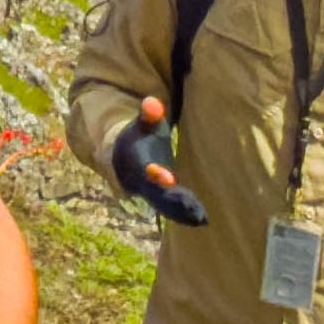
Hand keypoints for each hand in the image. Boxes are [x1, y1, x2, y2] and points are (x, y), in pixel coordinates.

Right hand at [103, 101, 199, 224]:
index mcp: (139, 163)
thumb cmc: (138, 135)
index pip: (147, 170)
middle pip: (157, 194)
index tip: (167, 176)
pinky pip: (171, 211)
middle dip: (174, 201)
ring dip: (181, 213)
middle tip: (193, 207)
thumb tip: (152, 102)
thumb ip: (148, 114)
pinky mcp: (160, 200)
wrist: (121, 156)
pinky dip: (183, 216)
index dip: (156, 173)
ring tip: (202, 219)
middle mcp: (143, 183)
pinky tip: (202, 221)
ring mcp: (151, 194)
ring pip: (165, 207)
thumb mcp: (141, 123)